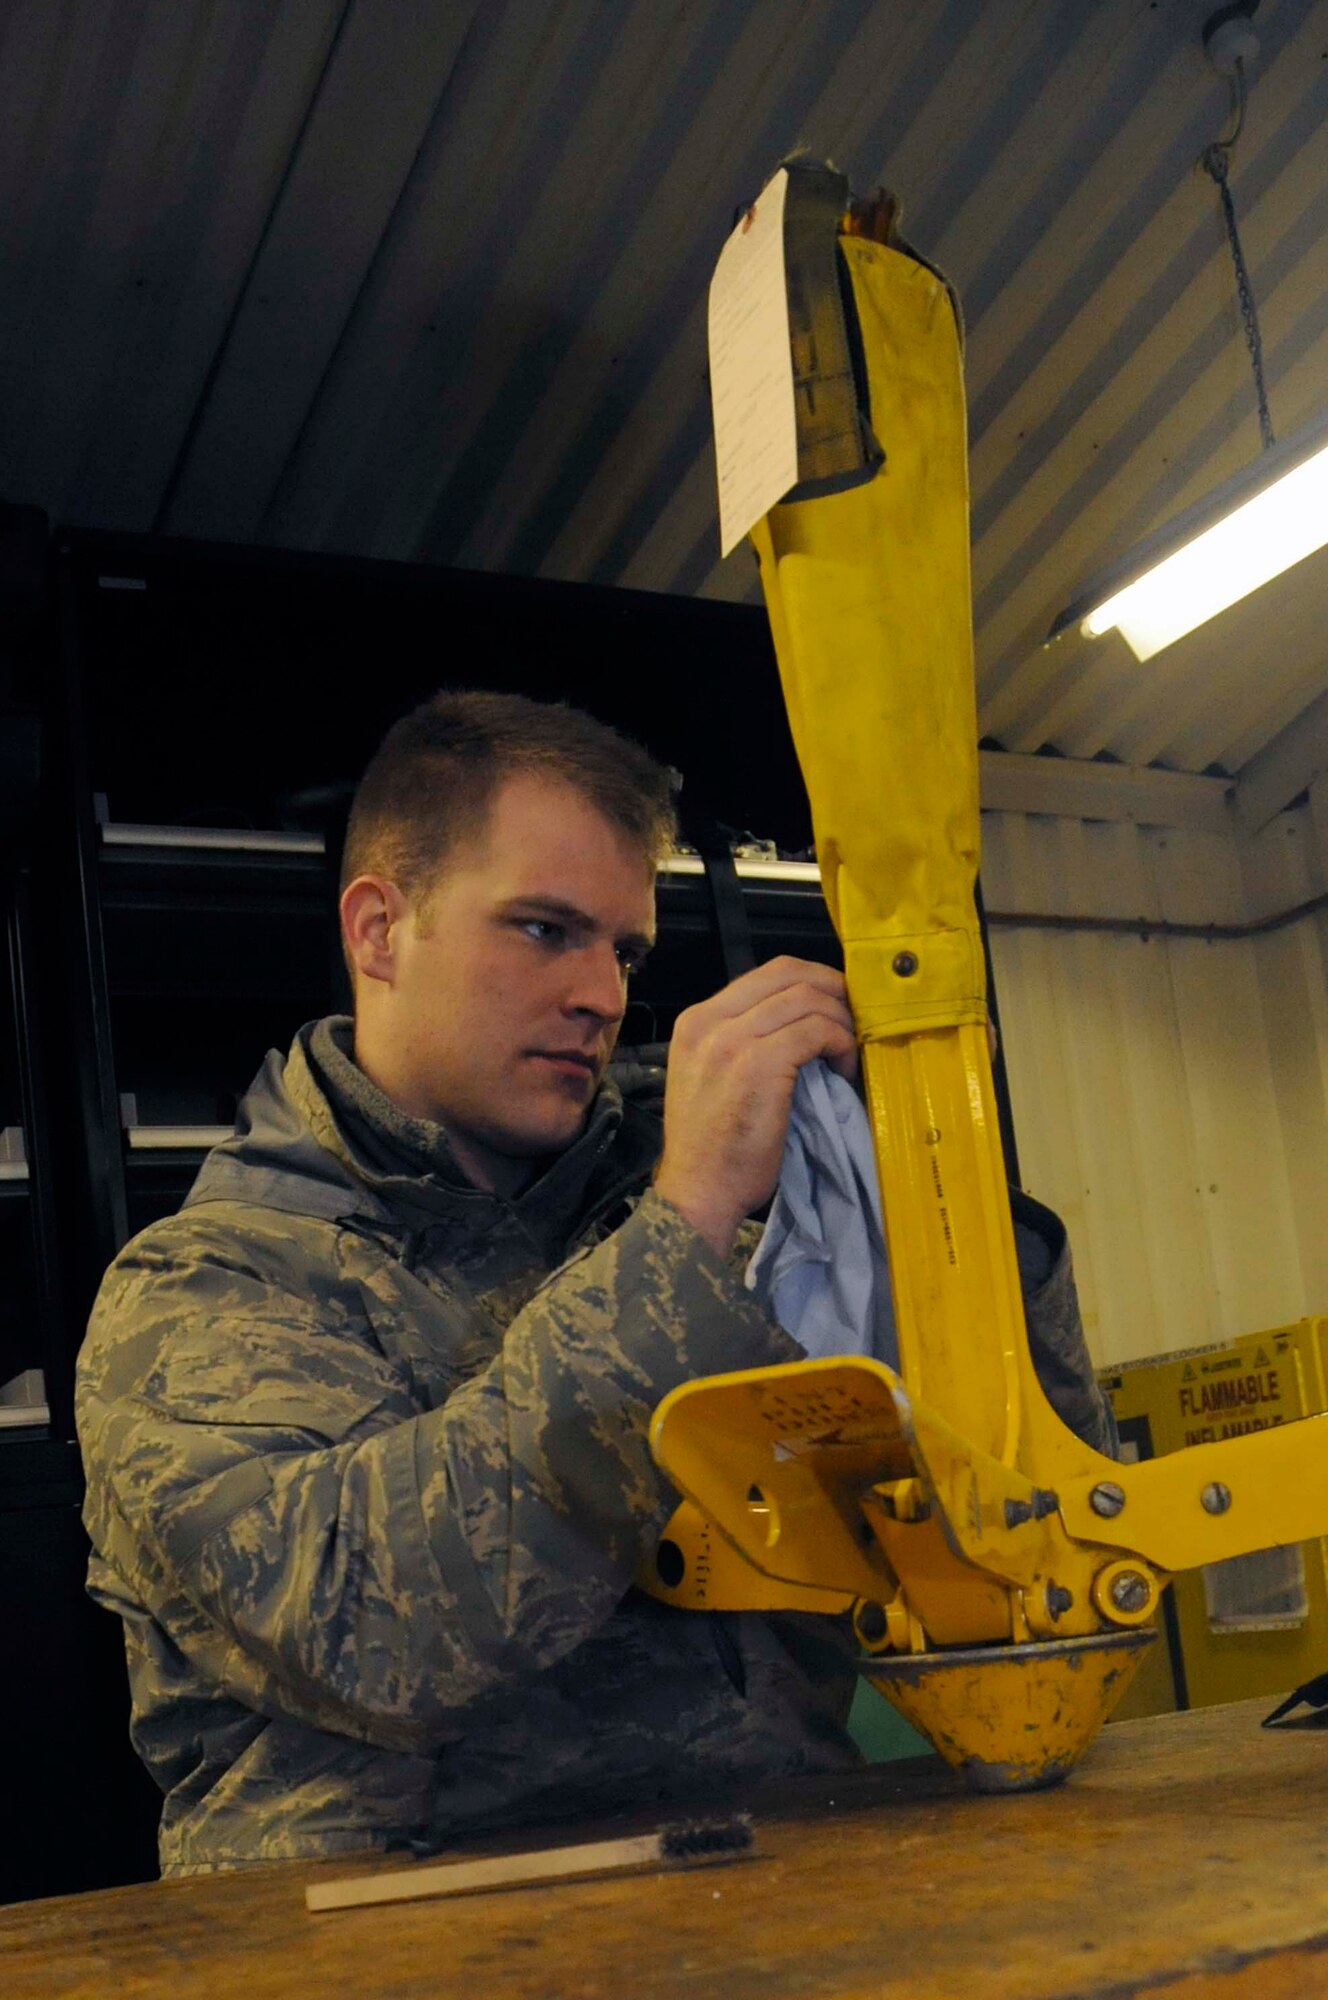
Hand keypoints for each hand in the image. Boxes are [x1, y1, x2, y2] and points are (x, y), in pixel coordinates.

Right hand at [653, 956, 856, 1257]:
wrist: (699, 1191)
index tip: (835, 1003)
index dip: (811, 980)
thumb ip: (742, 1040)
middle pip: (787, 973)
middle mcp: (709, 1021)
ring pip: (807, 999)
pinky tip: (844, 1068)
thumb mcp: (712, 1076)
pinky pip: (816, 1031)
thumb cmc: (713, 1146)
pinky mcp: (758, 1064)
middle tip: (853, 1018)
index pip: (764, 973)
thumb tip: (800, 1020)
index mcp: (696, 1021)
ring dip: (840, 1021)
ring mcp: (731, 1040)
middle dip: (832, 989)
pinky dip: (840, 1043)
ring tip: (847, 1052)